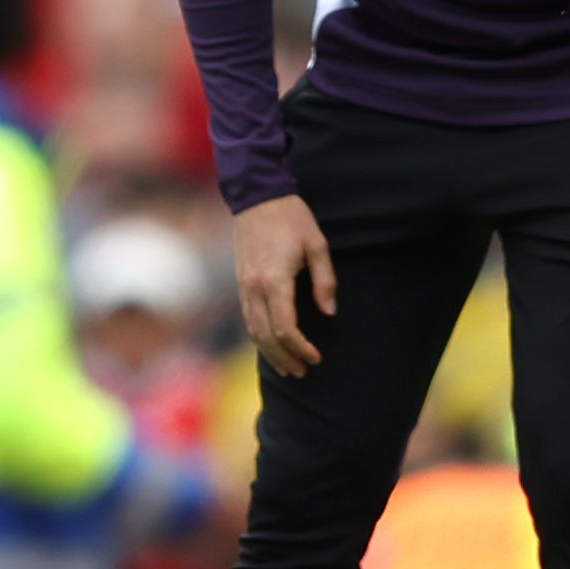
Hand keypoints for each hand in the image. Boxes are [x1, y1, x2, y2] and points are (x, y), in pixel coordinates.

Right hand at [232, 195, 336, 376]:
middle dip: (284, 358)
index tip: (316, 357)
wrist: (256, 196)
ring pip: (252, 330)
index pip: (285, 327)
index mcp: (274, 280)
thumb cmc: (291, 218)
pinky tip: (271, 344)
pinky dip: (259, 336)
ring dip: (269, 352)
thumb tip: (329, 313)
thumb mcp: (317, 245)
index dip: (301, 347)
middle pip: (265, 336)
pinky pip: (247, 318)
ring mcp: (243, 285)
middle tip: (303, 372)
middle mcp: (253, 287)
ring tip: (288, 367)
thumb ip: (325, 281)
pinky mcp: (240, 282)